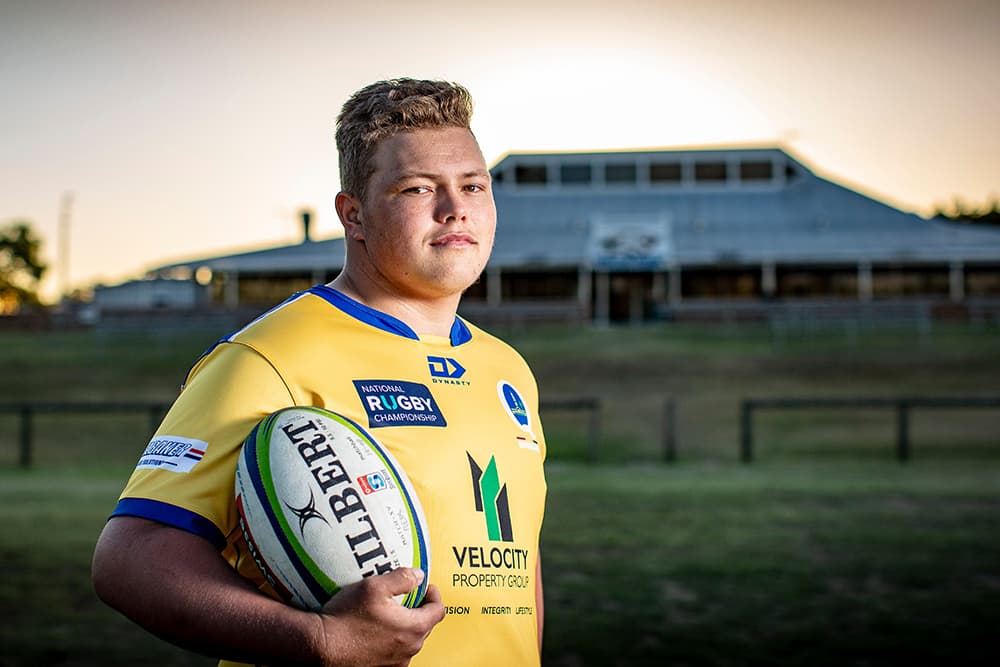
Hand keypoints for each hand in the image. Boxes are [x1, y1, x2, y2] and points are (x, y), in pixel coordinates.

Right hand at [315, 568, 444, 666]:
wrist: (322, 647)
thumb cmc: (347, 618)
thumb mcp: (374, 586)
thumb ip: (402, 578)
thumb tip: (418, 576)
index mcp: (413, 628)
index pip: (438, 610)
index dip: (434, 595)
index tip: (426, 587)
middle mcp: (409, 648)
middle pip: (425, 625)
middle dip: (420, 609)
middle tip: (407, 596)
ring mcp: (396, 662)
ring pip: (409, 640)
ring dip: (405, 625)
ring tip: (389, 613)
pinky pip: (394, 651)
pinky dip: (391, 639)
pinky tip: (375, 630)